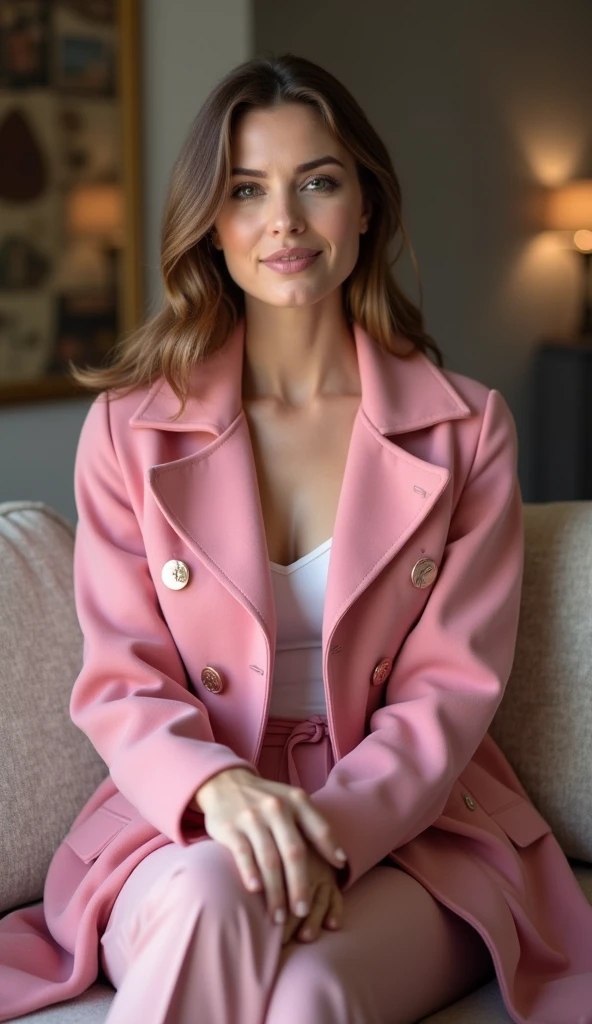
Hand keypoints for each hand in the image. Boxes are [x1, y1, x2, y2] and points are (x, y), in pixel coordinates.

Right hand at [194, 767, 347, 930]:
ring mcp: (252, 817)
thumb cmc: (266, 801)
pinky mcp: (230, 827)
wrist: (226, 782)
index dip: (330, 851)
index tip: (337, 874)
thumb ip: (314, 826)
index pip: (320, 829)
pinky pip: (243, 854)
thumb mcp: (292, 802)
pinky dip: (250, 874)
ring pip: (269, 859)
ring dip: (276, 892)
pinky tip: (256, 891)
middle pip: (294, 852)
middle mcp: (276, 807)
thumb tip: (339, 860)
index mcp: (296, 801)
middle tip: (302, 911)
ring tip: (279, 916)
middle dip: (300, 886)